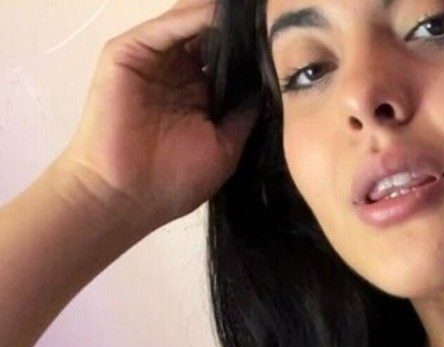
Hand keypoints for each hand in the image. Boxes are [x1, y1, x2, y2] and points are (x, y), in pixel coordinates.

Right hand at [54, 0, 260, 232]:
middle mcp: (176, 68)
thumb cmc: (172, 182)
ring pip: (189, 20)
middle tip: (272, 13)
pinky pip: (166, 27)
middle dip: (239, 24)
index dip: (254, 45)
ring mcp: (152, 58)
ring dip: (220, 14)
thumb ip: (245, 114)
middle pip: (210, 30)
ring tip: (254, 10)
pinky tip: (220, 15)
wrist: (124, 198)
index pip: (228, 54)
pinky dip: (194, 17)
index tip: (287, 37)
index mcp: (198, 90)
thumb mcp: (225, 147)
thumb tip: (275, 87)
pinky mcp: (127, 53)